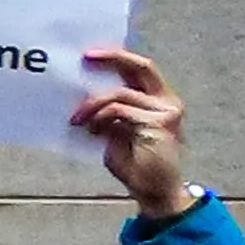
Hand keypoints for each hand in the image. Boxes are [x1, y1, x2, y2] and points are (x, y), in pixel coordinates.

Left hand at [79, 47, 197, 219]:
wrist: (153, 190)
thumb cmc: (134, 162)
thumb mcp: (114, 129)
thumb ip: (107, 110)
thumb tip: (81, 92)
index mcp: (157, 100)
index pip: (139, 69)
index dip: (116, 57)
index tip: (89, 54)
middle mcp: (167, 102)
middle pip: (141, 67)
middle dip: (112, 57)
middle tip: (86, 57)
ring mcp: (166, 112)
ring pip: (119, 93)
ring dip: (91, 105)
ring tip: (78, 120)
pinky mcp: (160, 123)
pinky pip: (119, 111)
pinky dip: (100, 118)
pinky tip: (92, 130)